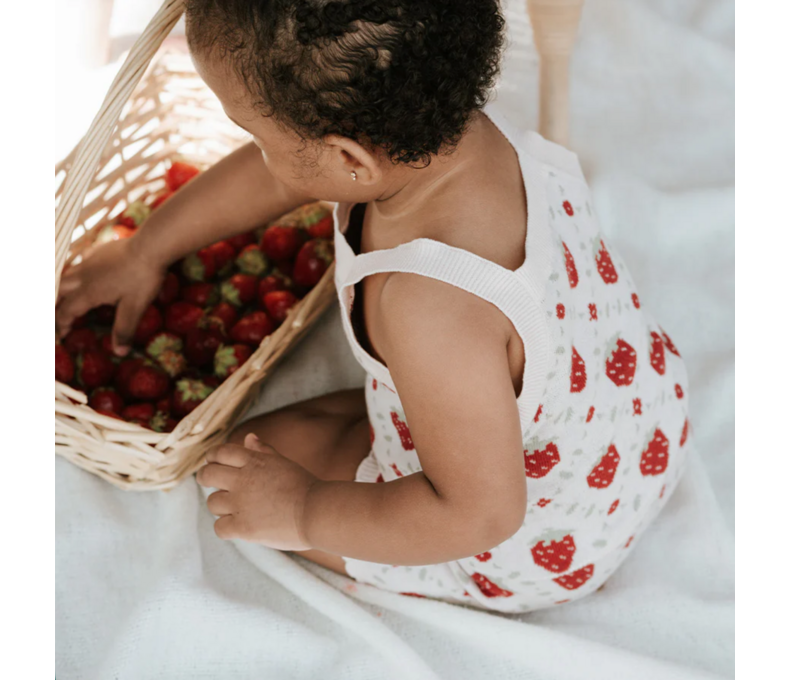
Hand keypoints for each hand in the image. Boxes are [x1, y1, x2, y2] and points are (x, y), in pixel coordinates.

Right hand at [56, 236, 166, 355]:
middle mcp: (83, 276)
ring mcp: (90, 261)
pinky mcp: (99, 251)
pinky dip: (77, 269)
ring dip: (62, 287)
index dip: (61, 325)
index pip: (66, 312)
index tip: (61, 336)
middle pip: (59, 291)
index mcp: (88, 292)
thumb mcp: (135, 308)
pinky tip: (84, 271)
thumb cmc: (142, 278)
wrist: (150, 246)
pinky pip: (80, 261)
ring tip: (65, 296)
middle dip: (56, 305)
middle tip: (58, 316)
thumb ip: (124, 329)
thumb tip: (119, 352)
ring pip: (67, 274)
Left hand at [198, 434, 318, 550]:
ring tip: (234, 507)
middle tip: (209, 481)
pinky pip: (219, 527)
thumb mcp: (283, 463)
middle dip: (206, 477)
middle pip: (208, 474)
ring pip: (213, 502)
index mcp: (254, 461)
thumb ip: (263, 451)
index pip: (221, 452)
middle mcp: (243, 480)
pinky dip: (226, 527)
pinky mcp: (242, 527)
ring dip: (221, 504)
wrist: (317, 512)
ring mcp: (241, 504)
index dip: (212, 456)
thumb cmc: (304, 486)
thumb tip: (249, 437)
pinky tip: (237, 526)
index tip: (212, 461)